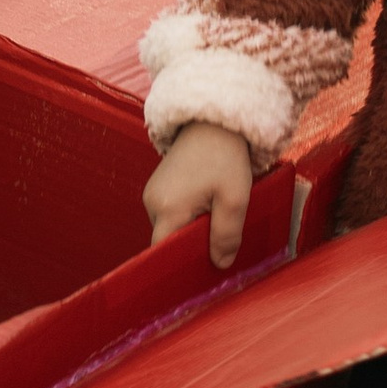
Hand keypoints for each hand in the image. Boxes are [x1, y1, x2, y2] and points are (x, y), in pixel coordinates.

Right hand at [143, 121, 256, 268]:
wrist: (212, 121)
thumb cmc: (224, 156)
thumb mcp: (234, 198)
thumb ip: (227, 234)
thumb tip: (220, 263)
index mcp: (168, 208)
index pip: (163, 251)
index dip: (181, 262)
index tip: (203, 265)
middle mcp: (152, 202)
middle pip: (167, 240)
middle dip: (191, 244)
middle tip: (219, 239)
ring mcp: (152, 193)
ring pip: (170, 226)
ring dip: (191, 228)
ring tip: (215, 215)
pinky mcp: (158, 186)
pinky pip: (170, 213)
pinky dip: (187, 215)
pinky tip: (206, 204)